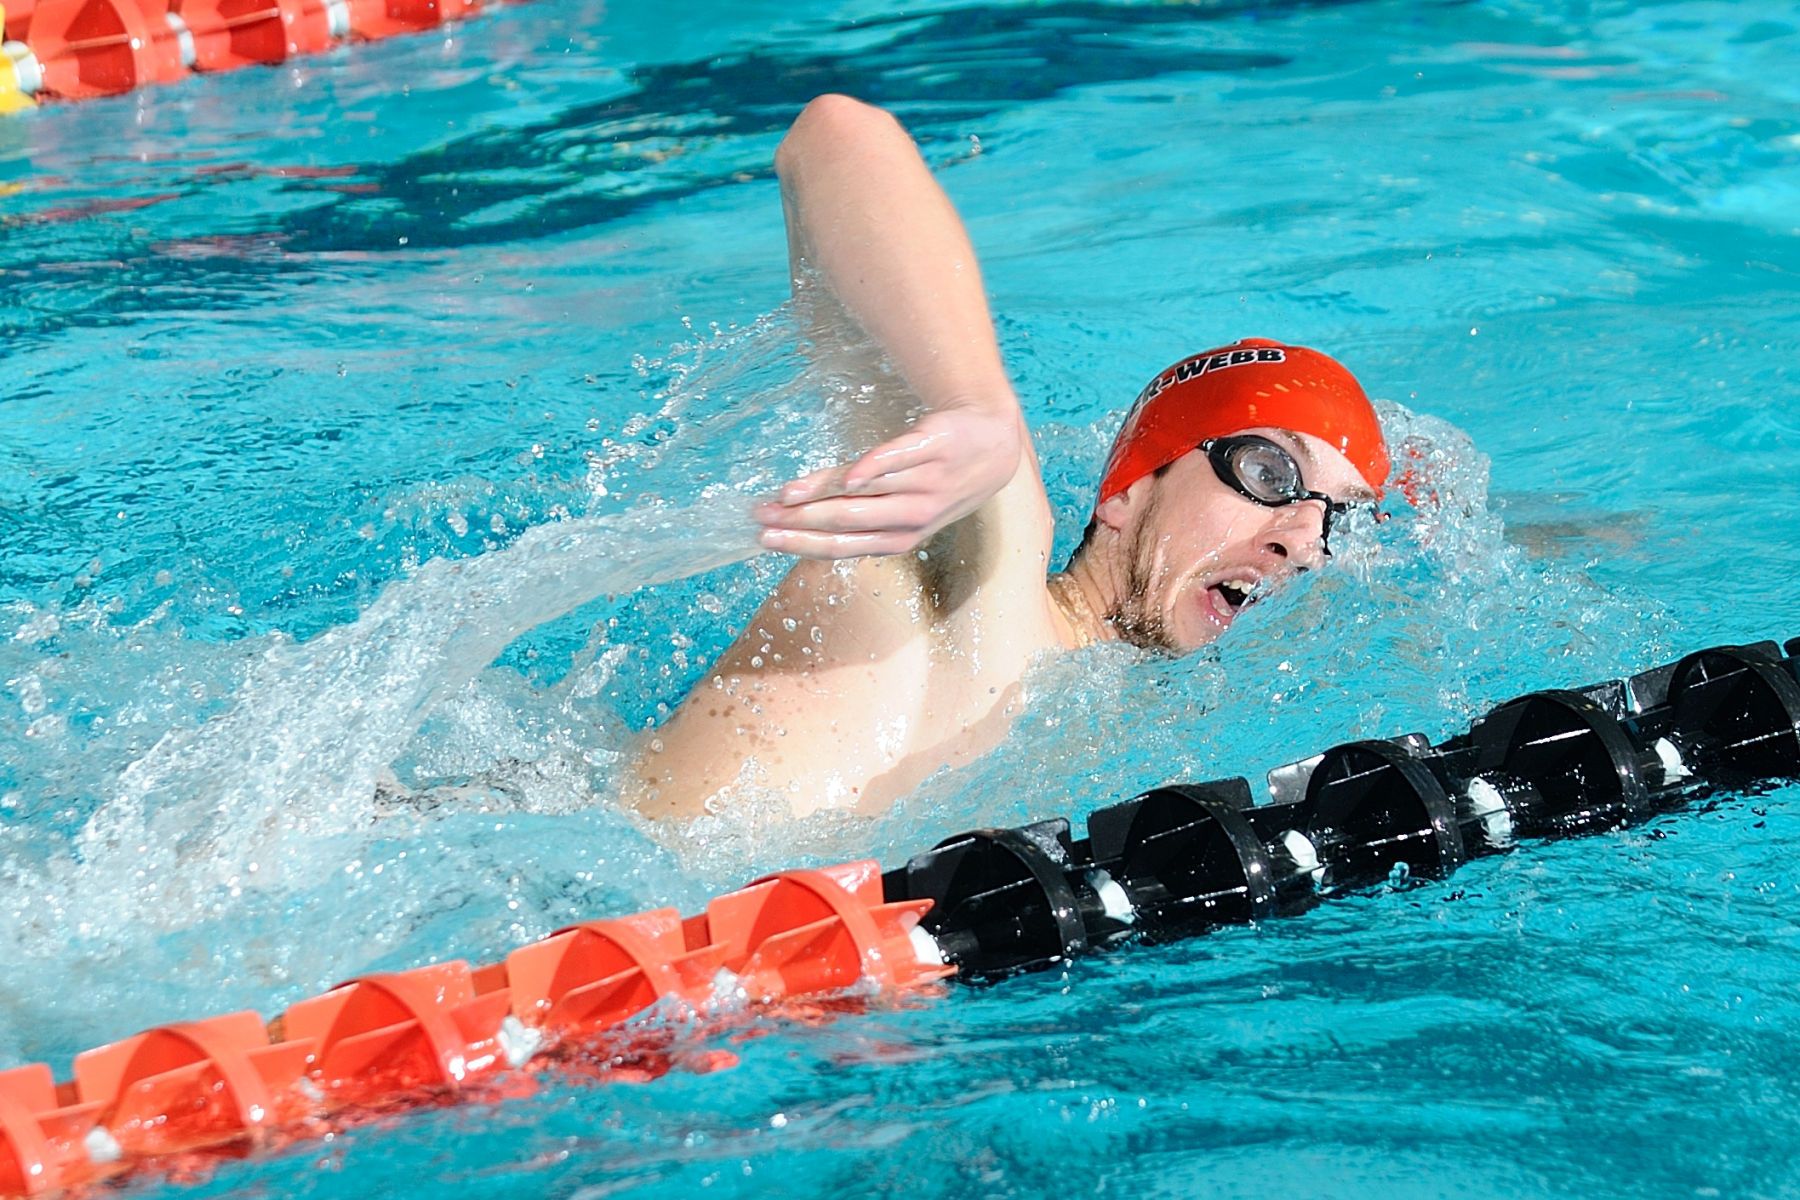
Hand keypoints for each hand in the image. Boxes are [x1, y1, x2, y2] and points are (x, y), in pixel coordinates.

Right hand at [753, 403, 1023, 558]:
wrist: (993, 441)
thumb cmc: (937, 478)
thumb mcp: (902, 505)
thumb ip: (857, 512)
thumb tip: (798, 516)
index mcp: (902, 536)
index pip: (846, 544)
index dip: (804, 543)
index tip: (766, 539)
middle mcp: (914, 515)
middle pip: (849, 522)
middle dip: (801, 522)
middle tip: (761, 517)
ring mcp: (925, 482)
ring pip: (867, 494)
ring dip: (823, 496)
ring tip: (784, 493)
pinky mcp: (934, 446)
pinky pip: (901, 459)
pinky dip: (876, 468)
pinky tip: (851, 476)